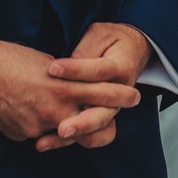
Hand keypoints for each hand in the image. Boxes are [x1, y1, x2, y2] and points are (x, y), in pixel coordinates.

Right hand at [0, 39, 140, 144]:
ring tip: (67, 112)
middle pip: (93, 127)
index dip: (121, 95)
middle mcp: (54, 111)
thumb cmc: (10, 58)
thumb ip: (66, 81)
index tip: (133, 96)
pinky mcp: (22, 136)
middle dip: (106, 120)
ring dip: (70, 124)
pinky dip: (41, 125)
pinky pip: (39, 134)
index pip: (102, 94)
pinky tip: (30, 108)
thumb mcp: (47, 63)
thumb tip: (76, 90)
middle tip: (117, 113)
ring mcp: (38, 128)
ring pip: (65, 134)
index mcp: (63, 88)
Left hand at [40, 22, 152, 150]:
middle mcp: (120, 93)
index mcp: (121, 68)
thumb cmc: (112, 39)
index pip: (99, 71)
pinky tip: (45, 142)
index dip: (76, 70)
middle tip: (62, 127)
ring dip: (75, 136)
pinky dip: (69, 141)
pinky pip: (89, 134)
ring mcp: (111, 108)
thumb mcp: (99, 35)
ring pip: (97, 130)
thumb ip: (84, 51)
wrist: (132, 50)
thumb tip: (65, 68)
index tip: (52, 68)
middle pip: (103, 112)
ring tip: (50, 140)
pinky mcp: (100, 116)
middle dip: (82, 122)